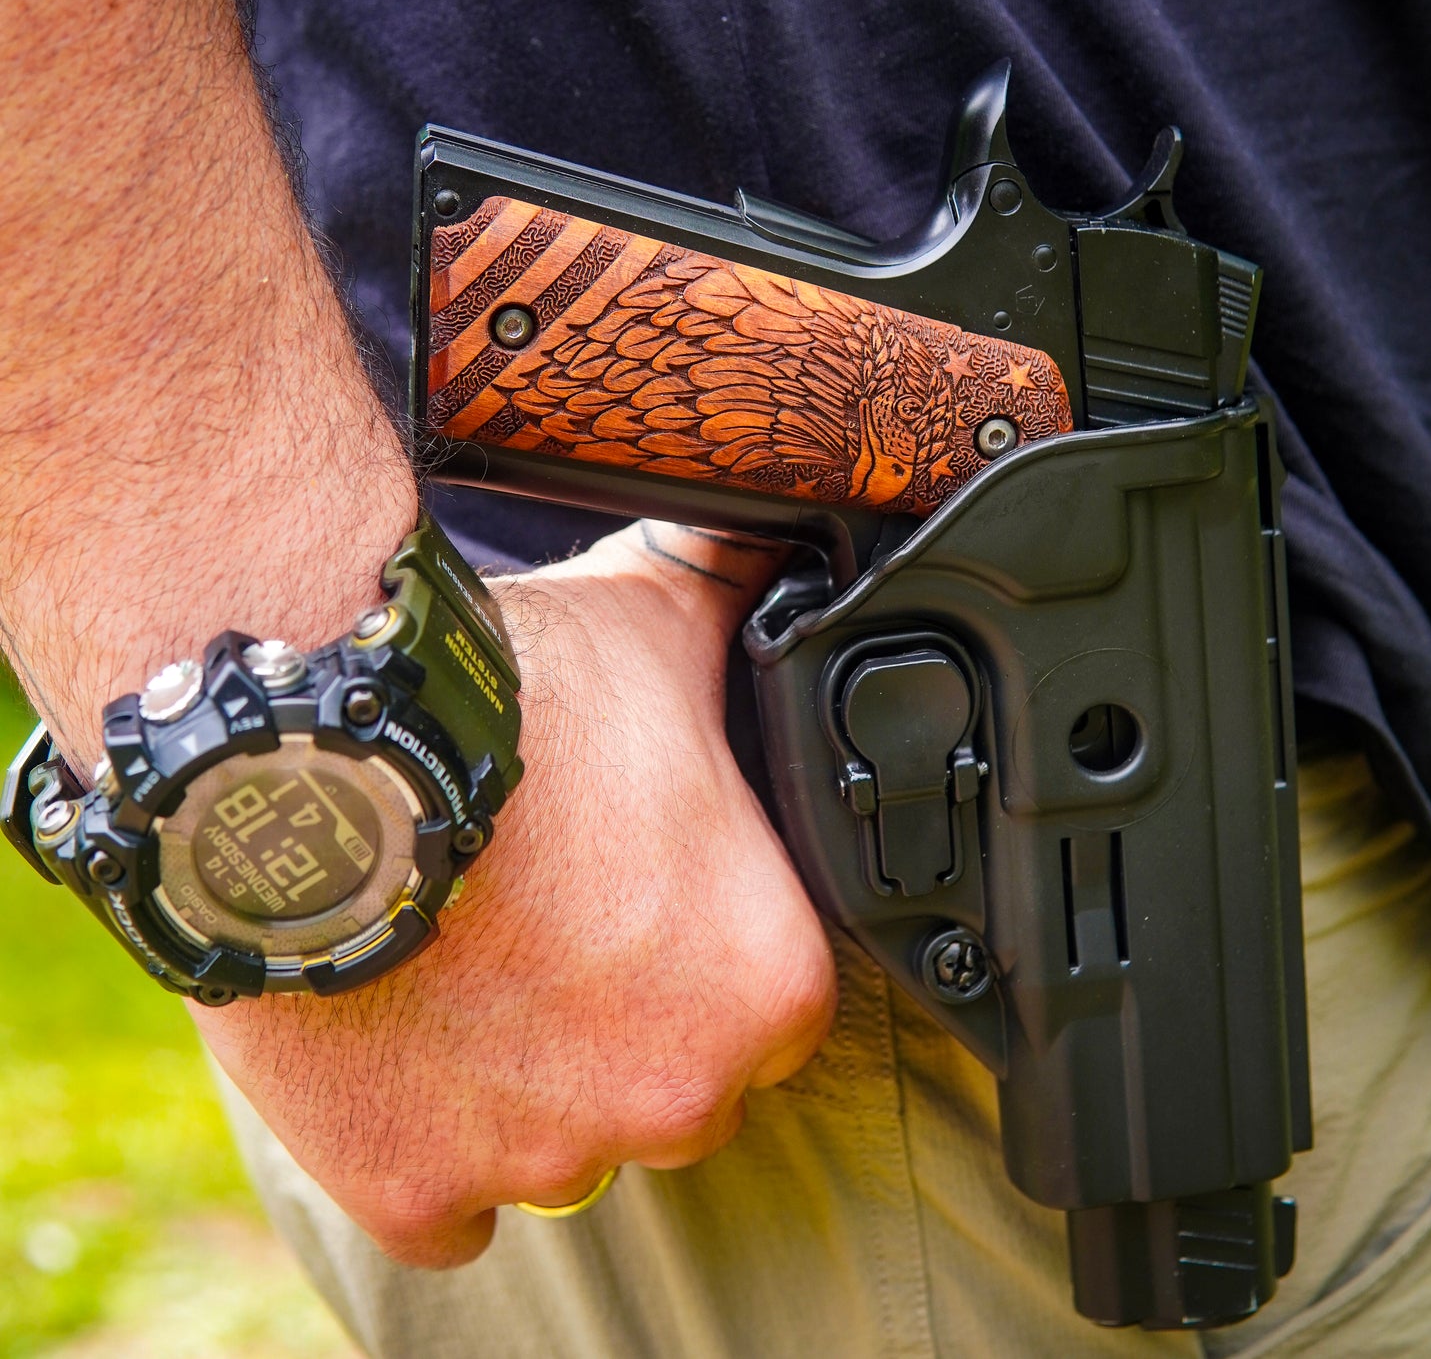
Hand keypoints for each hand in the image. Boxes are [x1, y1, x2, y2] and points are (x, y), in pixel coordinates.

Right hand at [192, 521, 835, 1266]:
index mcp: (767, 981)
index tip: (648, 913)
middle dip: (625, 1029)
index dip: (705, 956)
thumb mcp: (660, 625)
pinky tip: (407, 1049)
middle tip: (552, 933)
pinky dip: (429, 1148)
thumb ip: (747, 600)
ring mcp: (544, 1156)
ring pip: (562, 1150)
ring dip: (523, 1085)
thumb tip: (798, 539)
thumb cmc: (505, 697)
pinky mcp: (415, 1188)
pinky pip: (450, 1210)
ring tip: (464, 968)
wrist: (314, 749)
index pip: (772, 1011)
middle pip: (674, 1087)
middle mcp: (679, 1091)